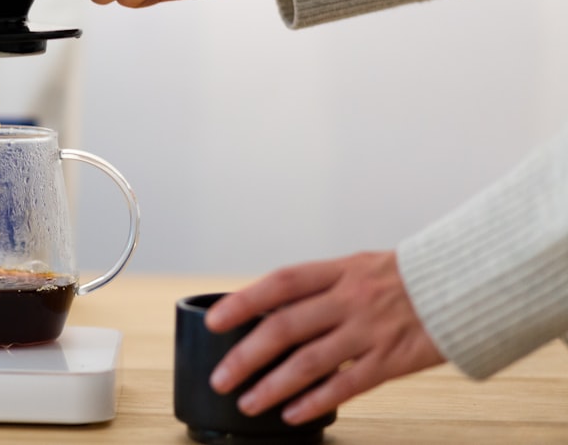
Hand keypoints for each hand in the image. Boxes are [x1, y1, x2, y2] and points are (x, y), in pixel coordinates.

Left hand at [204, 251, 444, 424]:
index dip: (244, 302)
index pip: (280, 283)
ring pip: (310, 362)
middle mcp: (350, 299)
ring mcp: (371, 330)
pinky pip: (347, 385)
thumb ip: (319, 288)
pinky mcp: (392, 360)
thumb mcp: (358, 267)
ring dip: (273, 386)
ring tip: (247, 403)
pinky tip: (292, 414)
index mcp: (339, 271)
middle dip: (246, 355)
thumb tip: (269, 310)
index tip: (214, 322)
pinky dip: (316, 402)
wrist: (467, 284)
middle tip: (220, 378)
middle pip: (286, 327)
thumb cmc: (403, 278)